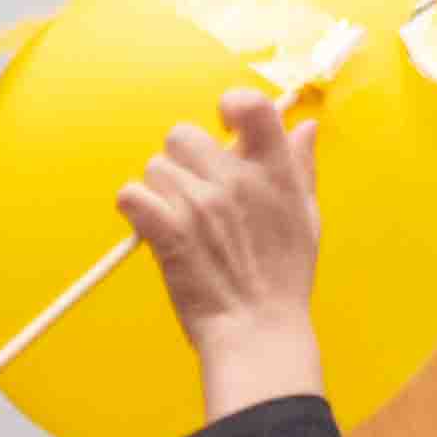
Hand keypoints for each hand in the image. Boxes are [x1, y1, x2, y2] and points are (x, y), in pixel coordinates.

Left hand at [116, 90, 330, 416]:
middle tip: (191, 191)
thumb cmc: (283, 278)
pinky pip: (131, 196)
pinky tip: (149, 226)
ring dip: (159, 191)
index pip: (251, 105)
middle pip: (184, 135)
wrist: (256, 331)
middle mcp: (236, 180)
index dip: (230, 105)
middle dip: (182, 160)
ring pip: (155, 168)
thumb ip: (301, 166)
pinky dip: (134, 209)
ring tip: (177, 220)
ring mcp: (200, 205)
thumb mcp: (306, 216)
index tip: (225, 125)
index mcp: (274, 170)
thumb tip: (305, 126)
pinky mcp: (167, 233)